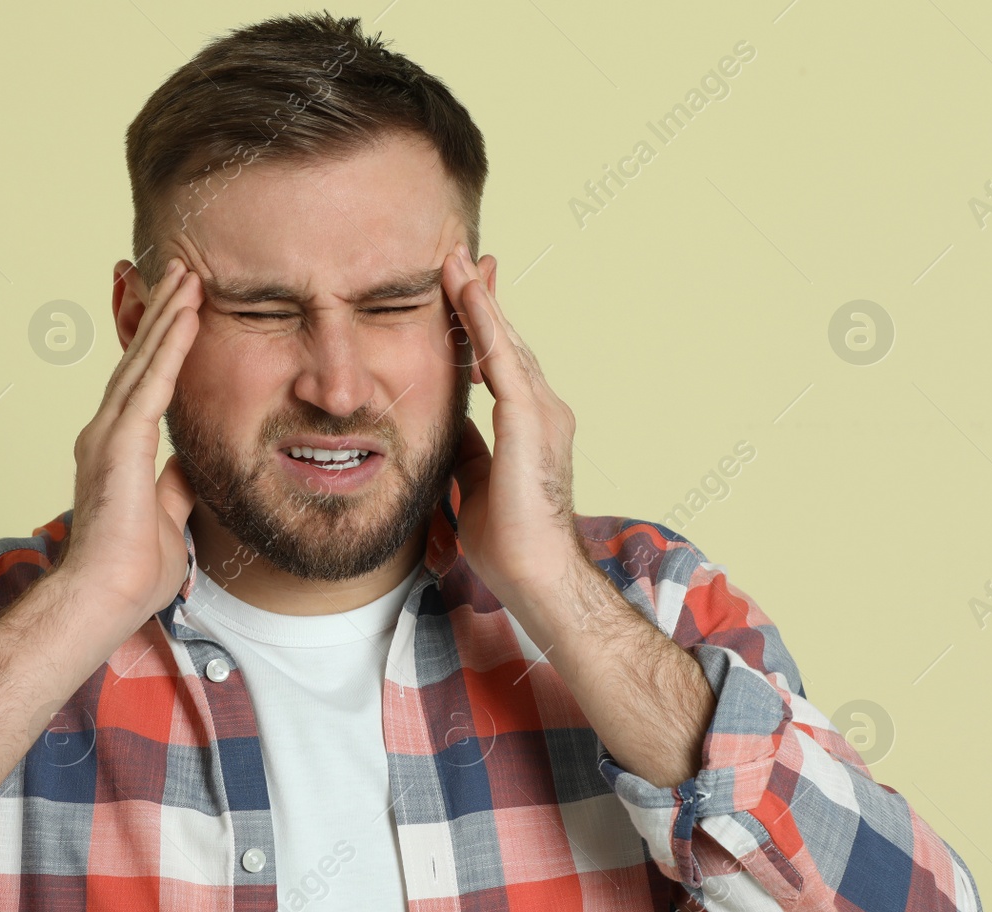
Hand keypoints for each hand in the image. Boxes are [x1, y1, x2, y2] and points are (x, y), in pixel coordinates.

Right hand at [56, 257, 203, 625]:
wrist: (102, 597)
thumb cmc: (128, 573)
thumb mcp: (165, 519)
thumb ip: (172, 488)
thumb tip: (186, 469)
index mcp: (115, 450)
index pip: (140, 385)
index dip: (158, 345)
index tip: (176, 310)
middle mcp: (105, 433)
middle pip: (138, 359)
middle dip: (161, 313)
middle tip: (180, 271)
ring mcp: (108, 434)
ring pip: (144, 360)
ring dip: (168, 315)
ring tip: (188, 274)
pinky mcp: (122, 441)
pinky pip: (153, 382)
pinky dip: (171, 345)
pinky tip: (189, 313)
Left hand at [441, 240, 584, 598]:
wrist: (535, 574)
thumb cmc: (509, 540)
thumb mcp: (476, 481)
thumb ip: (467, 448)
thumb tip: (446, 425)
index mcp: (531, 424)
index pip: (503, 362)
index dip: (484, 326)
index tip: (466, 290)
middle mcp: (544, 409)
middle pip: (506, 341)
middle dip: (482, 298)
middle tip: (460, 257)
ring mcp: (543, 412)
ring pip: (504, 342)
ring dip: (478, 300)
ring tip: (454, 262)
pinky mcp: (529, 420)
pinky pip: (501, 360)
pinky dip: (483, 323)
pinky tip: (466, 294)